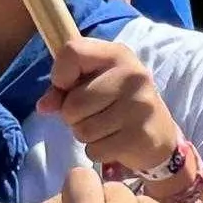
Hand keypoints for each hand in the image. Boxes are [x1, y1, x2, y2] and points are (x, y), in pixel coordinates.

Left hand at [39, 34, 182, 177]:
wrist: (158, 134)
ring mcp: (139, 105)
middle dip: (73, 115)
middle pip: (73, 103)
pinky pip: (95, 149)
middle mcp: (132, 75)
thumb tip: (43, 106)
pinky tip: (114, 143)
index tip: (69, 87)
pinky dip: (98, 151)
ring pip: (82, 129)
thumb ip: (63, 90)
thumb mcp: (92, 85)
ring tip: (105, 128)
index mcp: (118, 54)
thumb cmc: (117, 103)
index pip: (72, 51)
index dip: (60, 74)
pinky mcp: (140, 135)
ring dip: (86, 134)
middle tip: (93, 114)